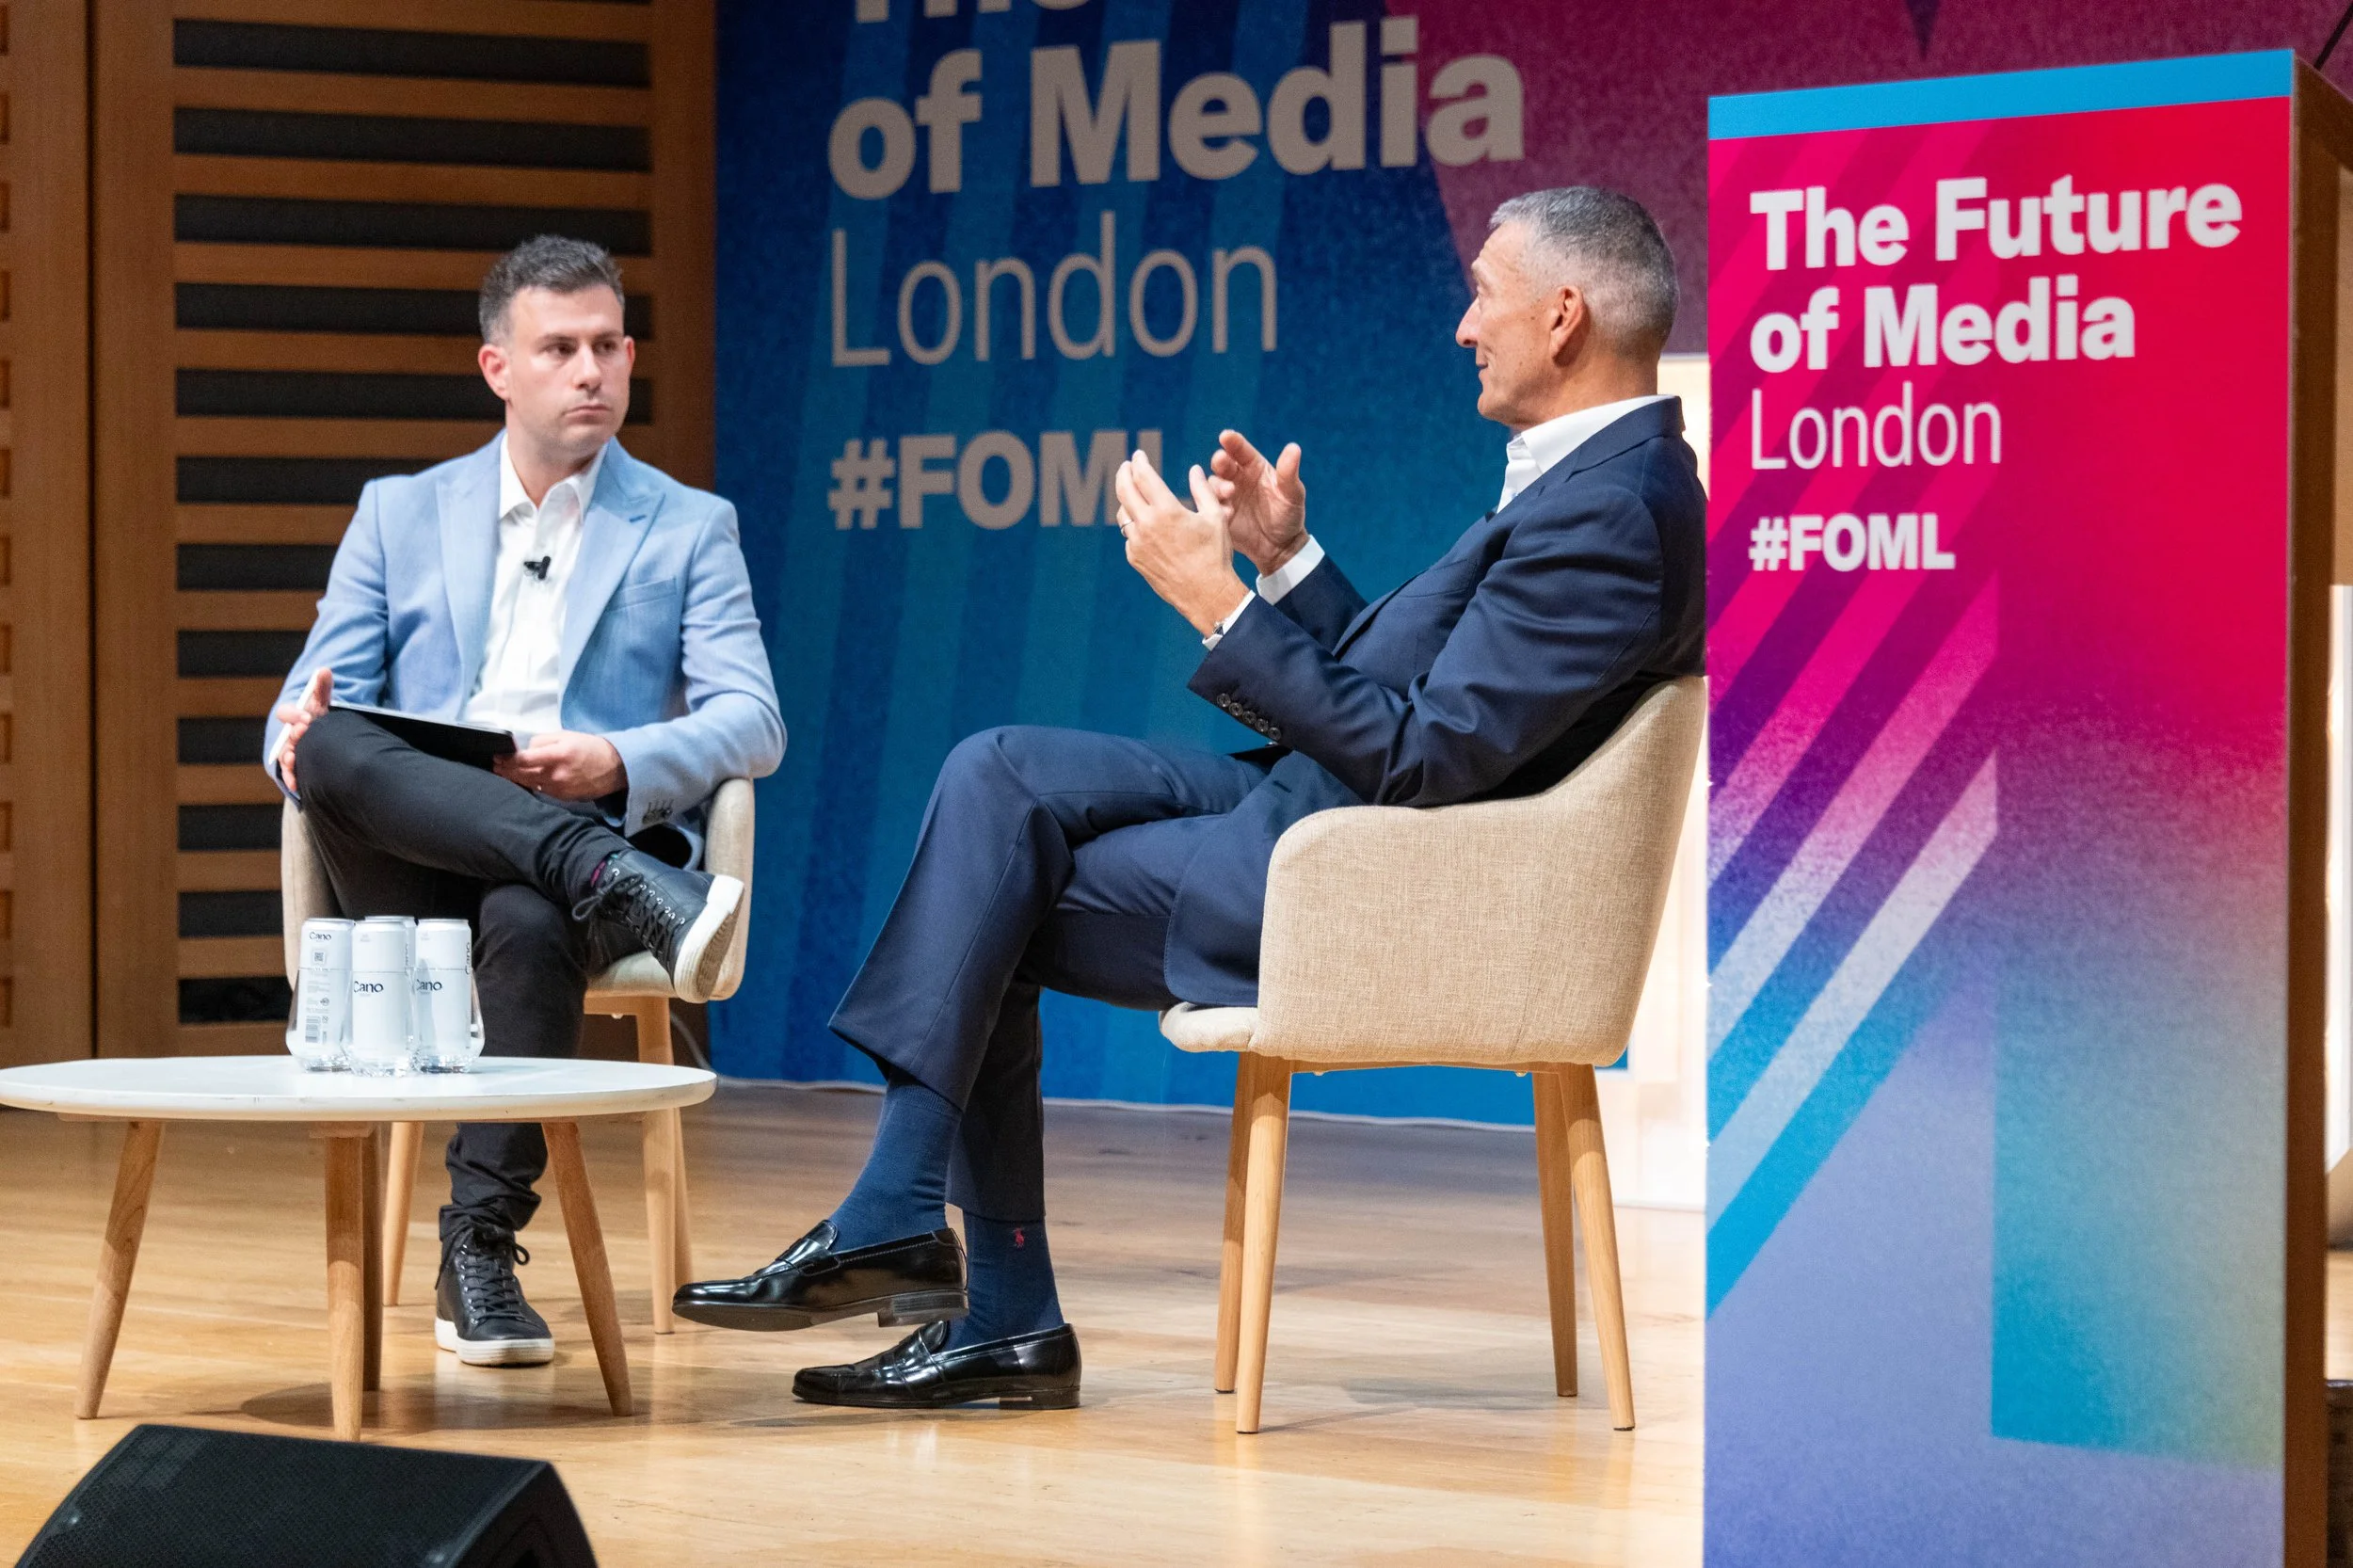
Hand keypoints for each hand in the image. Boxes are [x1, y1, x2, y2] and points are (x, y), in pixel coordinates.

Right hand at [271, 667, 333, 793]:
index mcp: (295, 717)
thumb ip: (323, 688)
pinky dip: (291, 779)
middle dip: (295, 735)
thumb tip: (324, 670)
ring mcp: (292, 751)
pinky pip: (290, 774)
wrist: (327, 742)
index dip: (294, 714)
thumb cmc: (322, 719)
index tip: (308, 718)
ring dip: (288, 757)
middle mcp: (290, 734)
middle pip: (287, 736)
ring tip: (294, 759)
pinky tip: (296, 784)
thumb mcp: (324, 704)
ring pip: (285, 755)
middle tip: (306, 732)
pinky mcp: (296, 768)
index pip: (286, 713)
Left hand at [496, 731, 627, 800]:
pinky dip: (530, 785)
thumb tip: (525, 750)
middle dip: (506, 770)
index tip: (497, 756)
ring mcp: (559, 789)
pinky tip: (522, 781)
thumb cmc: (589, 748)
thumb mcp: (566, 735)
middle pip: (522, 775)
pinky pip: (541, 791)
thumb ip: (542, 741)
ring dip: (515, 779)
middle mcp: (556, 774)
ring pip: (529, 785)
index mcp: (557, 755)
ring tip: (503, 773)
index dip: (507, 759)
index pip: (524, 760)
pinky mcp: (563, 798)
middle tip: (495, 765)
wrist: (615, 767)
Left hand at [1115, 452, 1251, 636]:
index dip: (1139, 461)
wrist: (1205, 594)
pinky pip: (1129, 534)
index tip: (1139, 455)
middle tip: (1126, 465)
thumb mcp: (1215, 517)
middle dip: (1123, 472)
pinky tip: (1144, 523)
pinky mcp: (1134, 557)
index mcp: (1166, 510)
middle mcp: (1146, 524)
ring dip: (1126, 499)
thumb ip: (1202, 490)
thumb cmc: (1214, 555)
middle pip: (1124, 489)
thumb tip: (1195, 470)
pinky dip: (1134, 524)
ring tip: (1134, 493)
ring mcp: (1137, 543)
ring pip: (1122, 512)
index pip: (1143, 476)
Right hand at [1207, 430, 1306, 576]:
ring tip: (1230, 493)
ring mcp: (1225, 495)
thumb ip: (1289, 472)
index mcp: (1253, 466)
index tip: (1226, 436)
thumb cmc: (1289, 515)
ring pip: (1212, 483)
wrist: (1280, 546)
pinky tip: (1227, 512)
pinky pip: (1209, 506)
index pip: (1240, 449)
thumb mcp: (1292, 494)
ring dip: (1217, 486)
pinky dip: (1214, 506)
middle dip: (1220, 461)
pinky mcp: (1218, 513)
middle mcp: (1236, 477)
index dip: (1232, 441)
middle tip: (1221, 463)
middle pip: (1222, 463)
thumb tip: (1294, 448)